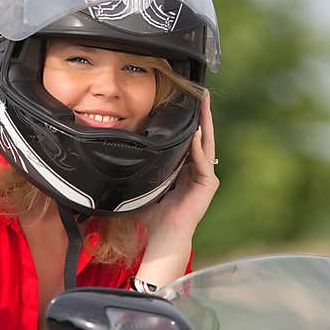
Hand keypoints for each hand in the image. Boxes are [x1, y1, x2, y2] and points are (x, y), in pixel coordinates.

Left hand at [140, 92, 218, 238]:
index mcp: (187, 170)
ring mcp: (206, 177)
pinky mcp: (208, 184)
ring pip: (207, 144)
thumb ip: (143, 170)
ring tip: (204, 105)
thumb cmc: (155, 216)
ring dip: (205, 124)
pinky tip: (195, 133)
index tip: (189, 103)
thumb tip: (121, 156)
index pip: (192, 140)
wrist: (165, 234)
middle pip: (203, 137)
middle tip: (204, 94)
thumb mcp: (147, 186)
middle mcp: (200, 170)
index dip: (192, 121)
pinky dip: (198, 147)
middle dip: (203, 115)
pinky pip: (202, 161)